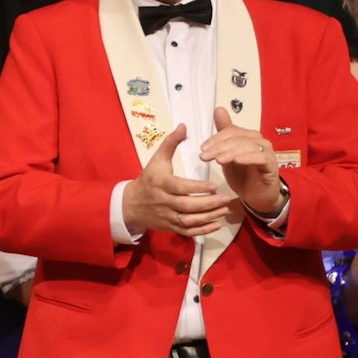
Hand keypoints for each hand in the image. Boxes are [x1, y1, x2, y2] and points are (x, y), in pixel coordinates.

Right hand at [120, 124, 238, 236]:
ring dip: (209, 217)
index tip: (214, 185)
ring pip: (189, 220)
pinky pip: (187, 231)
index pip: (181, 187)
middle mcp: (163, 202)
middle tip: (227, 198)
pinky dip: (202, 230)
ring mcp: (166, 216)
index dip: (198, 188)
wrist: (130, 205)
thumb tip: (183, 126)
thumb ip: (171, 143)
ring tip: (225, 210)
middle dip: (209, 204)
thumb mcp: (156, 159)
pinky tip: (217, 224)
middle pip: (187, 206)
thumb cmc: (148, 179)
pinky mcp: (169, 227)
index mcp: (160, 184)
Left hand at [200, 106, 287, 216]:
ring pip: (247, 147)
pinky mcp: (272, 165)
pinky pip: (261, 158)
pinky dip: (248, 158)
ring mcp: (267, 153)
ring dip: (230, 152)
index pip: (230, 131)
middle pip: (237, 138)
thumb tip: (219, 109)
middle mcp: (259, 141)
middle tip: (204, 156)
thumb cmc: (242, 174)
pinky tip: (236, 161)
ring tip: (217, 160)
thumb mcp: (227, 153)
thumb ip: (224, 133)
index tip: (202, 149)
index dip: (215, 139)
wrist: (255, 196)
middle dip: (219, 147)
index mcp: (248, 136)